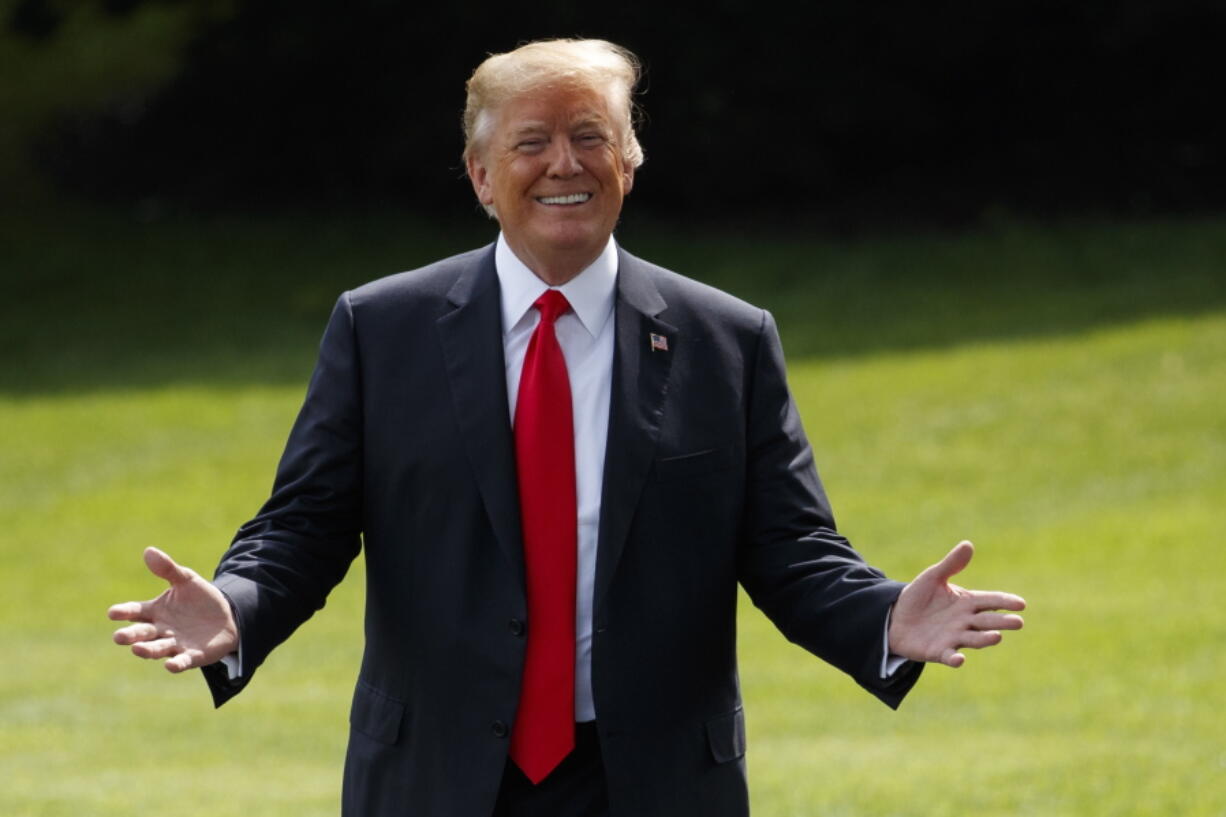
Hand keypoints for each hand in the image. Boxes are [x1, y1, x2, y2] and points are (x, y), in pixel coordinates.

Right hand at [108, 547, 238, 672]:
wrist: (227, 617)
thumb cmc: (200, 599)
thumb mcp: (187, 580)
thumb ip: (168, 569)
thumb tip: (149, 551)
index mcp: (155, 611)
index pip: (135, 611)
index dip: (124, 612)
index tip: (112, 612)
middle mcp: (160, 630)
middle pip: (141, 633)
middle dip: (130, 635)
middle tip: (119, 637)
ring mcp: (175, 644)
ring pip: (157, 649)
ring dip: (147, 650)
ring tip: (137, 650)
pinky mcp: (192, 656)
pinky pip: (182, 662)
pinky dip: (175, 664)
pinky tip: (170, 665)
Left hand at [888, 541, 1024, 667]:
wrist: (895, 617)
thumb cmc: (919, 597)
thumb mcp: (933, 577)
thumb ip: (951, 564)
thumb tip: (968, 544)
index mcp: (967, 602)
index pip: (991, 601)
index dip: (1005, 602)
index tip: (1021, 604)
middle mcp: (965, 622)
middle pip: (987, 621)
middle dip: (1002, 622)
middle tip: (1018, 622)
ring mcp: (954, 637)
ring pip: (974, 639)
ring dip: (985, 639)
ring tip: (997, 637)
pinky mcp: (939, 651)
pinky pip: (949, 656)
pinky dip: (955, 658)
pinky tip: (960, 659)